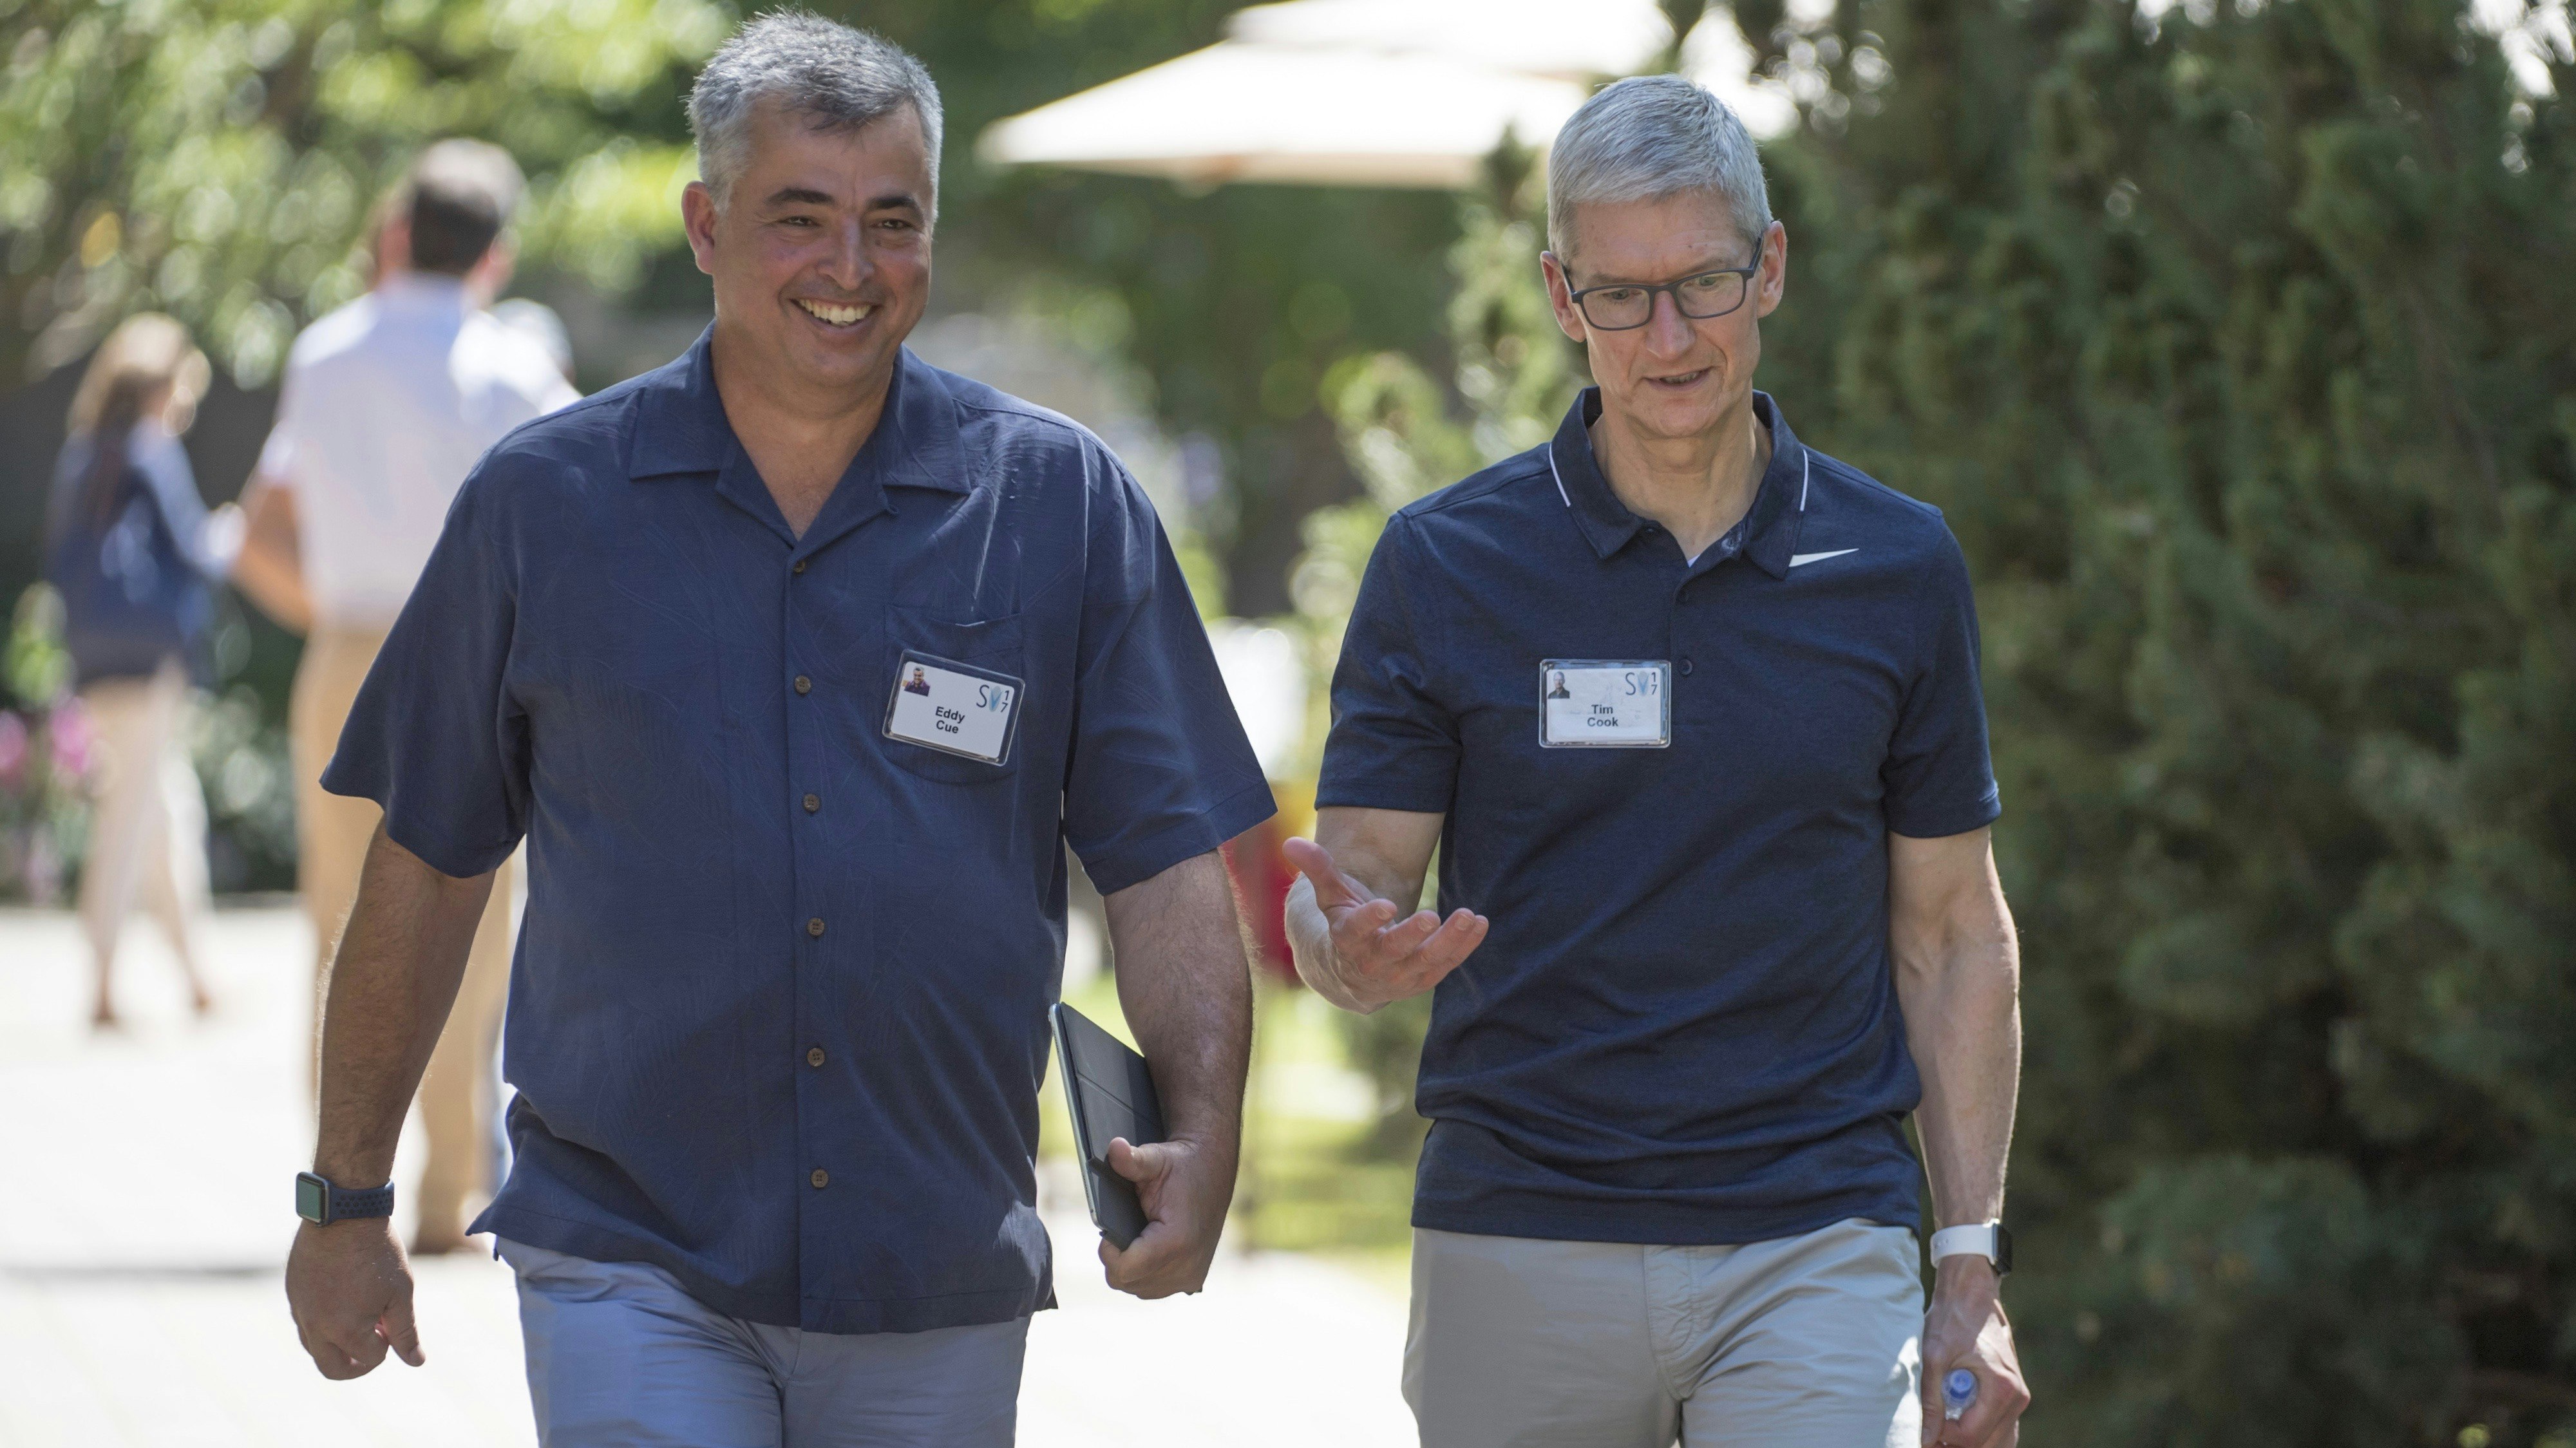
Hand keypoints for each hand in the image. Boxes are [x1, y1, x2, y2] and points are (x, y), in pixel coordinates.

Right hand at [285, 1217, 423, 1378]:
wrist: (343, 1212)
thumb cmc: (377, 1251)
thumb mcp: (400, 1292)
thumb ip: (405, 1332)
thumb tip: (416, 1362)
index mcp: (345, 1330)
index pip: (370, 1358)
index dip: (387, 1346)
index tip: (392, 1323)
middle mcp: (315, 1326)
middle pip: (332, 1368)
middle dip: (357, 1365)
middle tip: (375, 1346)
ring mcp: (299, 1310)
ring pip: (314, 1347)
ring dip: (337, 1345)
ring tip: (361, 1320)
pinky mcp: (292, 1293)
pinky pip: (303, 1322)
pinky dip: (323, 1325)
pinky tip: (343, 1301)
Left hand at [1097, 1134, 1233, 1299]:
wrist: (1212, 1173)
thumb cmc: (1181, 1166)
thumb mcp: (1156, 1159)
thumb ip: (1132, 1159)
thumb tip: (1114, 1147)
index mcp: (1177, 1241)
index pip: (1124, 1269)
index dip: (1108, 1251)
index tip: (1108, 1233)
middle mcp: (1187, 1266)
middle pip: (1126, 1281)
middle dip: (1117, 1257)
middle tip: (1123, 1231)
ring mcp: (1191, 1278)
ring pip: (1137, 1288)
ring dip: (1130, 1267)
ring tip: (1137, 1238)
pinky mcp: (1193, 1281)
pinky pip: (1152, 1288)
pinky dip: (1144, 1273)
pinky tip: (1148, 1249)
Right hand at [1282, 836, 1486, 1010]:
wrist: (1352, 974)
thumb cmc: (1343, 924)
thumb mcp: (1330, 896)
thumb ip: (1318, 869)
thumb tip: (1290, 842)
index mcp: (1346, 940)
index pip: (1355, 931)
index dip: (1369, 919)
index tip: (1386, 904)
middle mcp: (1372, 963)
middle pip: (1393, 951)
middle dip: (1413, 935)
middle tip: (1432, 915)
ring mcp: (1400, 975)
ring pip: (1426, 961)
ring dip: (1450, 941)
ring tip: (1469, 916)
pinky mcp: (1422, 979)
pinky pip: (1447, 965)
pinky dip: (1465, 947)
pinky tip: (1481, 924)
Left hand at [1919, 1258, 2027, 1445]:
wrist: (1971, 1294)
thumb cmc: (1952, 1320)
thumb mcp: (1934, 1357)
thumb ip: (1931, 1400)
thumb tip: (1927, 1437)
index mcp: (2001, 1389)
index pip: (1972, 1436)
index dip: (1944, 1439)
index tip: (1924, 1431)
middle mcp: (2017, 1397)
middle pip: (1988, 1443)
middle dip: (1957, 1443)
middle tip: (1931, 1435)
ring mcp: (2018, 1396)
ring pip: (1998, 1439)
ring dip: (1970, 1440)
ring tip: (1941, 1429)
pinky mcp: (2013, 1393)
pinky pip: (2001, 1426)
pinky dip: (1982, 1431)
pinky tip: (1956, 1423)